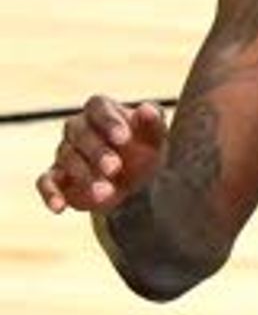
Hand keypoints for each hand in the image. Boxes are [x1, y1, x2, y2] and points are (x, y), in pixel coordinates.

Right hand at [35, 96, 164, 213]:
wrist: (138, 180)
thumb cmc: (146, 149)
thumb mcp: (155, 136)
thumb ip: (153, 121)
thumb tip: (146, 110)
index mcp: (102, 111)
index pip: (98, 107)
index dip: (109, 122)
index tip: (124, 138)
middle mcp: (78, 128)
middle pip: (81, 134)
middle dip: (97, 152)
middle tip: (114, 168)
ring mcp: (65, 152)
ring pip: (68, 159)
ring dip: (85, 176)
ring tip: (106, 192)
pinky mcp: (57, 177)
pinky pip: (46, 182)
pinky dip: (50, 194)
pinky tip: (59, 207)